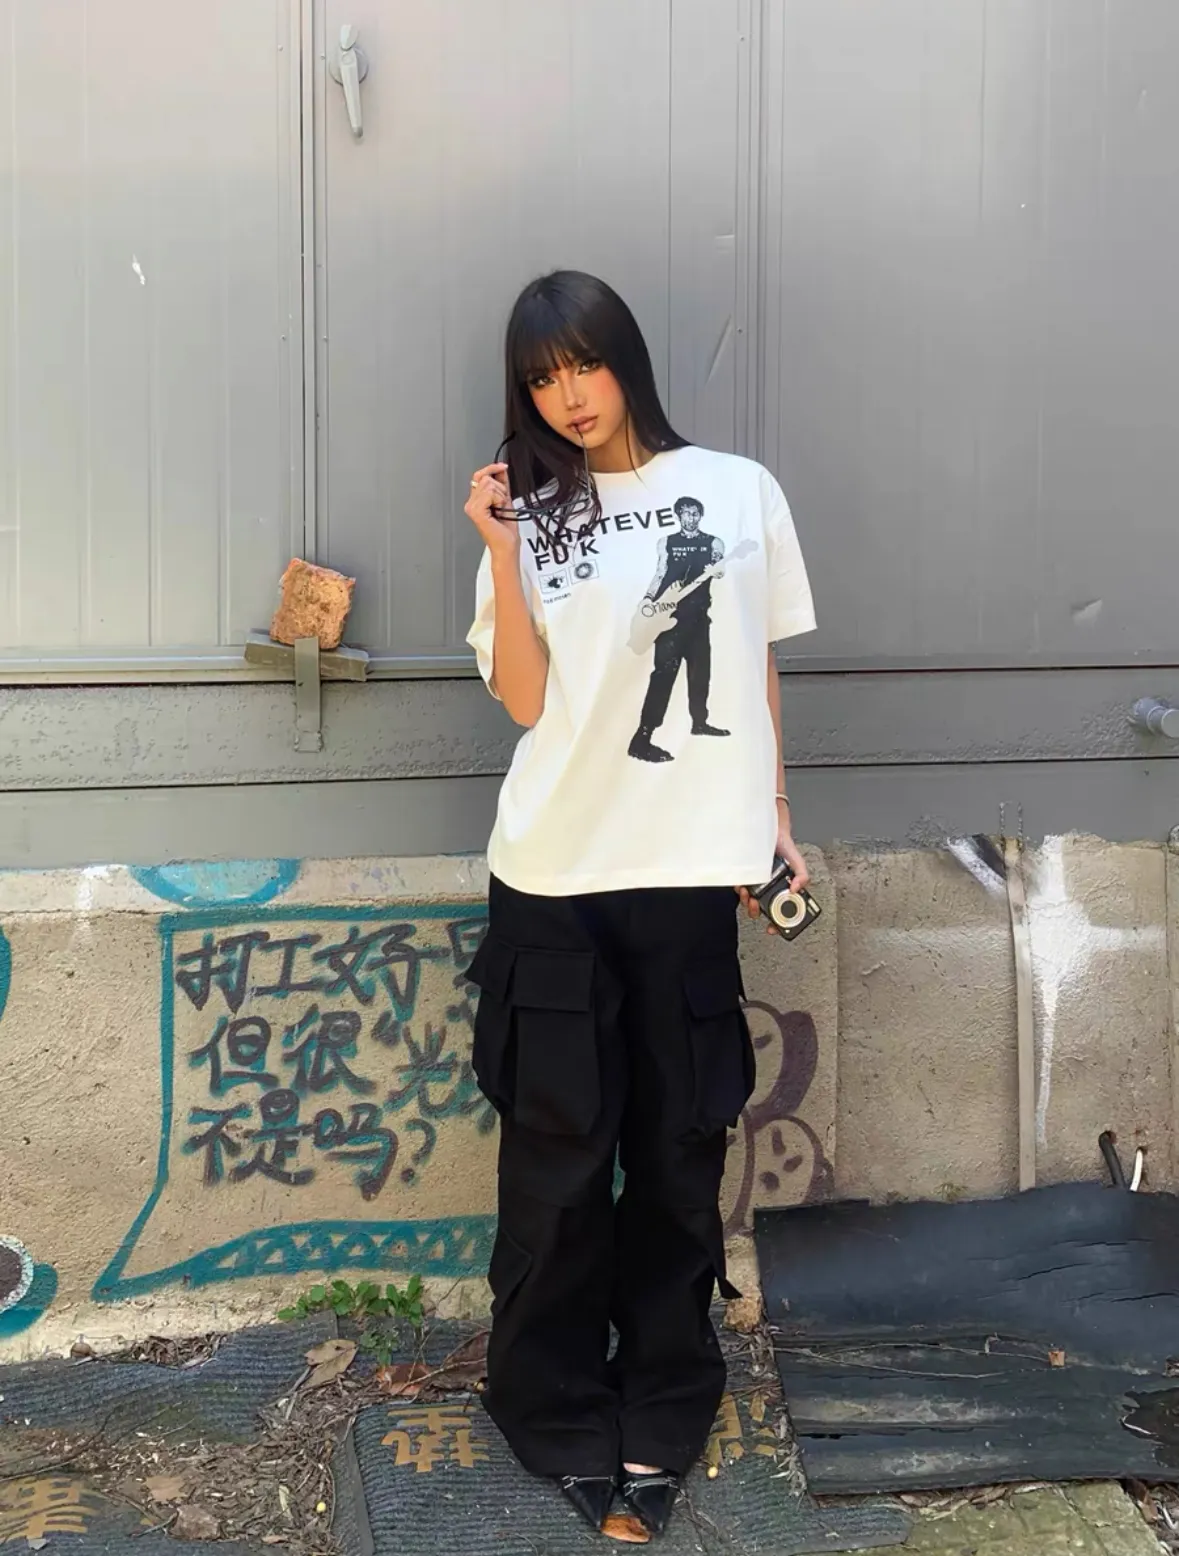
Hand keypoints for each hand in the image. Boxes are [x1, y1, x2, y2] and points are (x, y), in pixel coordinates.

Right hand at [465, 463, 518, 560]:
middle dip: (500, 489)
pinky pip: (490, 493)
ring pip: (489, 485)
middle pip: (485, 478)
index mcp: (476, 500)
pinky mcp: (475, 511)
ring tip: (500, 509)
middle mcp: (471, 503)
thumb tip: (501, 468)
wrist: (507, 545)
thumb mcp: (505, 499)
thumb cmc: (506, 529)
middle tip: (501, 504)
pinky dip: (499, 500)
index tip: (503, 466)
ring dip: (501, 496)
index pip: (479, 475)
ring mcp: (471, 507)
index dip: (491, 469)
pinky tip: (498, 511)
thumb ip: (502, 483)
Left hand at [736, 801, 808, 929]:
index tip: (772, 928)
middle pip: (761, 909)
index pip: (780, 911)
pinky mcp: (745, 875)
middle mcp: (768, 888)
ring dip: (747, 902)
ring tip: (748, 895)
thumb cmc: (783, 845)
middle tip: (757, 906)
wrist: (769, 829)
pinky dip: (739, 890)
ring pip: (748, 901)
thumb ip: (802, 875)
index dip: (777, 923)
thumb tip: (796, 889)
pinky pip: (739, 888)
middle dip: (757, 912)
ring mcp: (755, 883)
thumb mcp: (797, 861)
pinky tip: (742, 886)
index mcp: (781, 889)